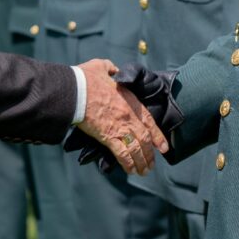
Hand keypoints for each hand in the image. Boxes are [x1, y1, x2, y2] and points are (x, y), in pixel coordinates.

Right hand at [74, 59, 167, 175]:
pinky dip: (128, 163)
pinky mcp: (108, 136)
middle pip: (144, 138)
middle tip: (151, 165)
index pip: (149, 121)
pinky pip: (122, 153)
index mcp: (130, 100)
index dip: (158, 136)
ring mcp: (120, 126)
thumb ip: (112, 69)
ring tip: (144, 172)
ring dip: (141, 162)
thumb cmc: (86, 78)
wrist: (75, 90)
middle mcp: (129, 116)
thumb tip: (113, 70)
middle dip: (149, 154)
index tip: (163, 147)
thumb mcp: (102, 67)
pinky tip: (131, 170)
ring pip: (136, 148)